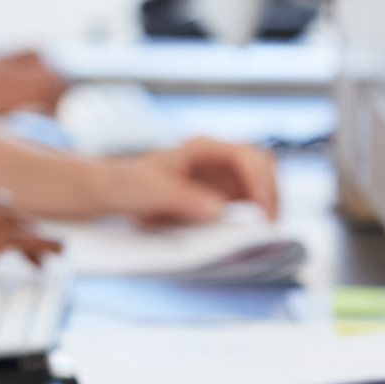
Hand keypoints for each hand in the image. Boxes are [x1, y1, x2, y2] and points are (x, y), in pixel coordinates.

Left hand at [100, 137, 277, 224]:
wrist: (114, 193)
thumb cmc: (129, 183)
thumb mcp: (152, 191)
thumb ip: (185, 199)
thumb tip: (217, 210)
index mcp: (203, 147)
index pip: (247, 157)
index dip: (260, 183)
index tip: (260, 212)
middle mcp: (218, 159)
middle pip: (263, 169)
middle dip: (270, 196)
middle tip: (267, 229)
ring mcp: (221, 178)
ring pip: (262, 187)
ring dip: (267, 208)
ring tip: (261, 235)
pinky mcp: (221, 197)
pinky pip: (248, 205)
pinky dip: (253, 219)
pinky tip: (248, 235)